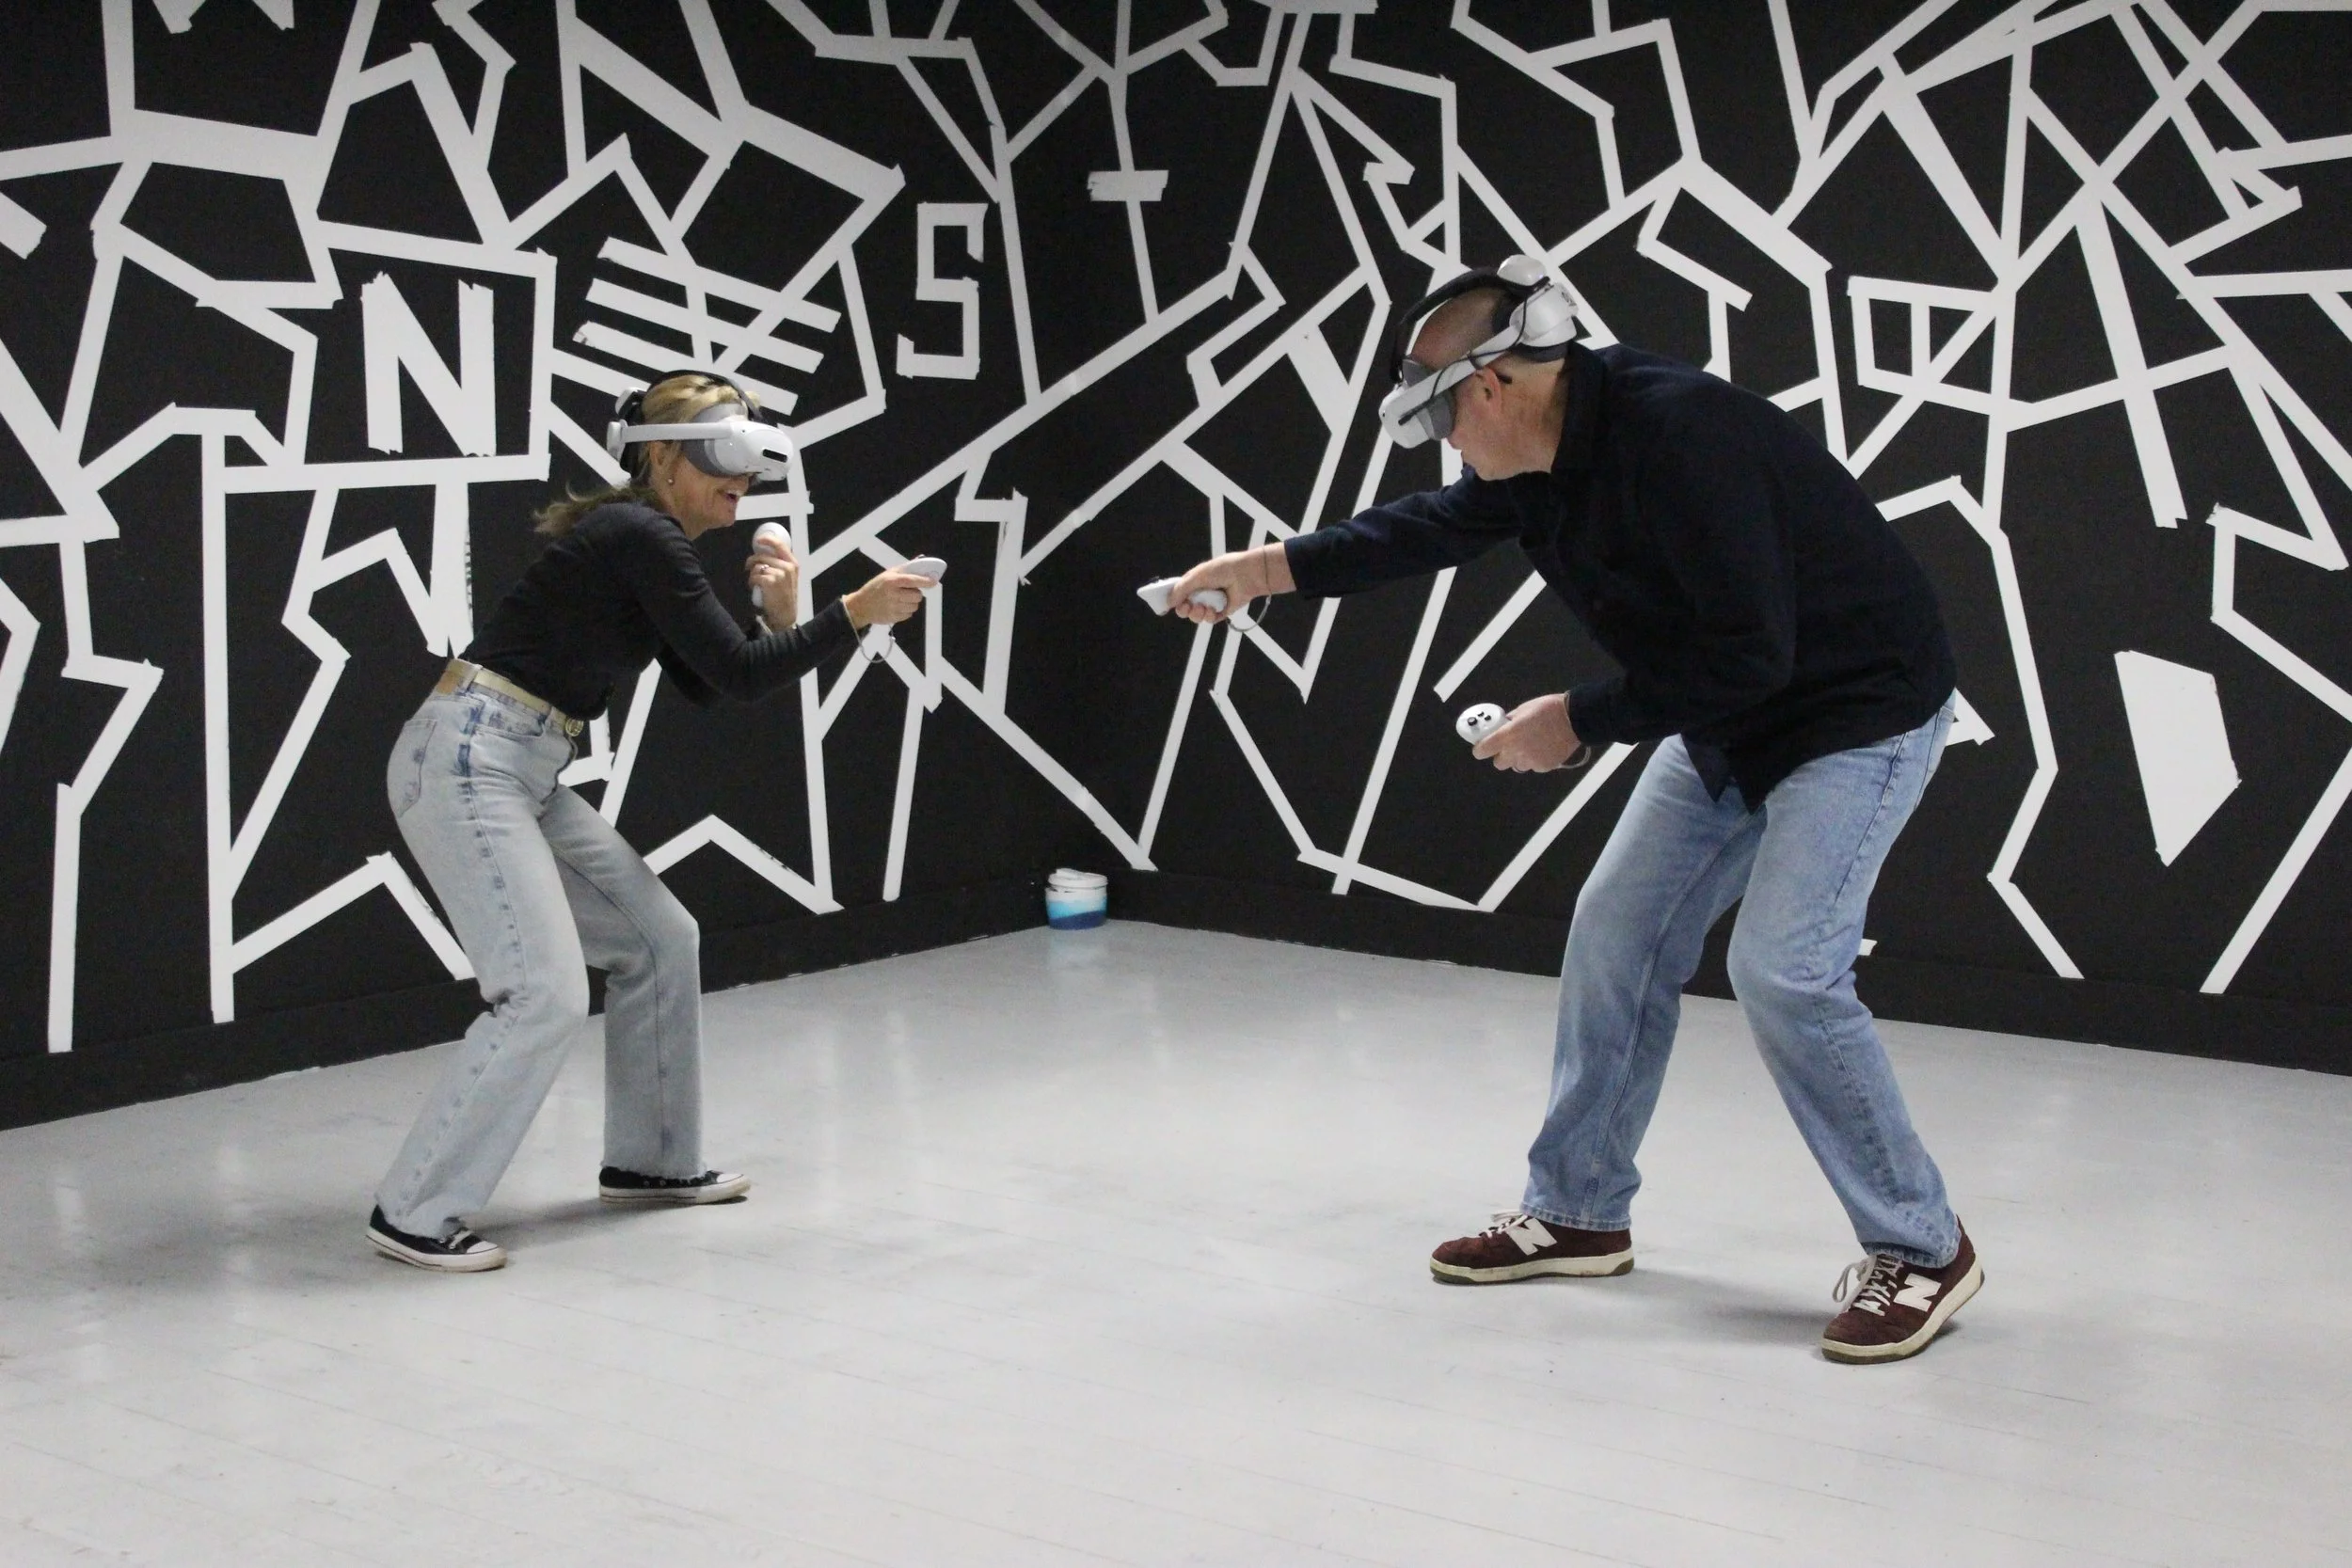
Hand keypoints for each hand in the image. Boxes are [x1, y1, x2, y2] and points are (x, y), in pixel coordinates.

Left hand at [745, 538, 799, 623]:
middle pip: (763, 556)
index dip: (767, 539)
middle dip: (752, 561)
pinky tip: (755, 587)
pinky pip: (755, 576)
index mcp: (793, 563)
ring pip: (757, 566)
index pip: (780, 545)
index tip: (758, 540)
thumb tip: (763, 553)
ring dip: (752, 574)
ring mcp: (780, 574)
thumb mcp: (789, 577)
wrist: (785, 614)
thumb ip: (780, 564)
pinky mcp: (770, 582)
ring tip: (755, 582)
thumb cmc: (785, 596)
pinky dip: (751, 581)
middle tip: (748, 566)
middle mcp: (788, 567)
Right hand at [843, 569, 930, 630]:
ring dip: (912, 602)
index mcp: (891, 581)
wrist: (861, 606)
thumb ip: (903, 570)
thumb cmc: (875, 587)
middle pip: (917, 595)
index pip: (912, 580)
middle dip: (916, 593)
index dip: (924, 581)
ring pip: (915, 606)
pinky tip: (898, 607)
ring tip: (902, 599)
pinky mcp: (894, 618)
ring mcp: (894, 608)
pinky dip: (907, 611)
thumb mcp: (886, 575)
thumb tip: (920, 562)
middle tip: (909, 591)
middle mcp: (893, 595)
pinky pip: (909, 614)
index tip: (933, 582)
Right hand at [1170, 542, 1294, 623]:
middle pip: (1185, 607)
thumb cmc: (1223, 569)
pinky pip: (1209, 619)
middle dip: (1184, 609)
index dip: (1173, 599)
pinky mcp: (1221, 611)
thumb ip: (1182, 589)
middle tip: (1187, 607)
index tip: (1169, 604)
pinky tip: (1212, 610)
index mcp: (1194, 581)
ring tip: (1202, 608)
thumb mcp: (1198, 575)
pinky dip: (1209, 616)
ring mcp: (1211, 602)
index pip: (1179, 593)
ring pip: (1196, 616)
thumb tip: (1169, 602)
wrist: (1246, 575)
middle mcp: (1202, 592)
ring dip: (1196, 614)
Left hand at [1472, 693, 1581, 771]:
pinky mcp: (1544, 766)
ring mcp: (1531, 761)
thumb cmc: (1548, 709)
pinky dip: (1536, 759)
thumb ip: (1510, 722)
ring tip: (1532, 744)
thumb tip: (1502, 726)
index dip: (1481, 749)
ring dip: (1520, 757)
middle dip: (1502, 755)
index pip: (1482, 750)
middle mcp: (1516, 751)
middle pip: (1499, 763)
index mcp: (1508, 735)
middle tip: (1510, 745)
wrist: (1575, 717)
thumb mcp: (1523, 709)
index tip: (1482, 747)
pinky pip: (1534, 766)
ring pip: (1517, 765)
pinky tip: (1544, 747)